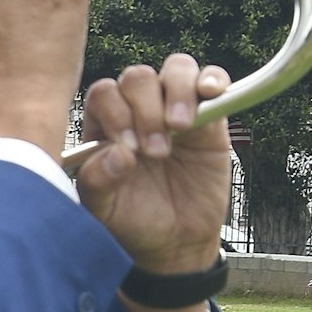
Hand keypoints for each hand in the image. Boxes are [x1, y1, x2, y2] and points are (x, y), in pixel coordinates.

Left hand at [75, 56, 232, 273]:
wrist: (173, 243)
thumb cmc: (131, 221)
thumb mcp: (103, 210)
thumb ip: (97, 181)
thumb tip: (117, 153)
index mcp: (104, 124)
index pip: (105, 94)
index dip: (117, 114)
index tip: (129, 150)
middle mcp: (136, 107)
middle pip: (138, 78)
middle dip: (146, 111)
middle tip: (157, 152)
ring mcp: (173, 107)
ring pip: (176, 68)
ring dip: (178, 92)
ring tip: (180, 127)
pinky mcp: (210, 117)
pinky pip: (213, 80)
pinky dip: (213, 80)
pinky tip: (211, 94)